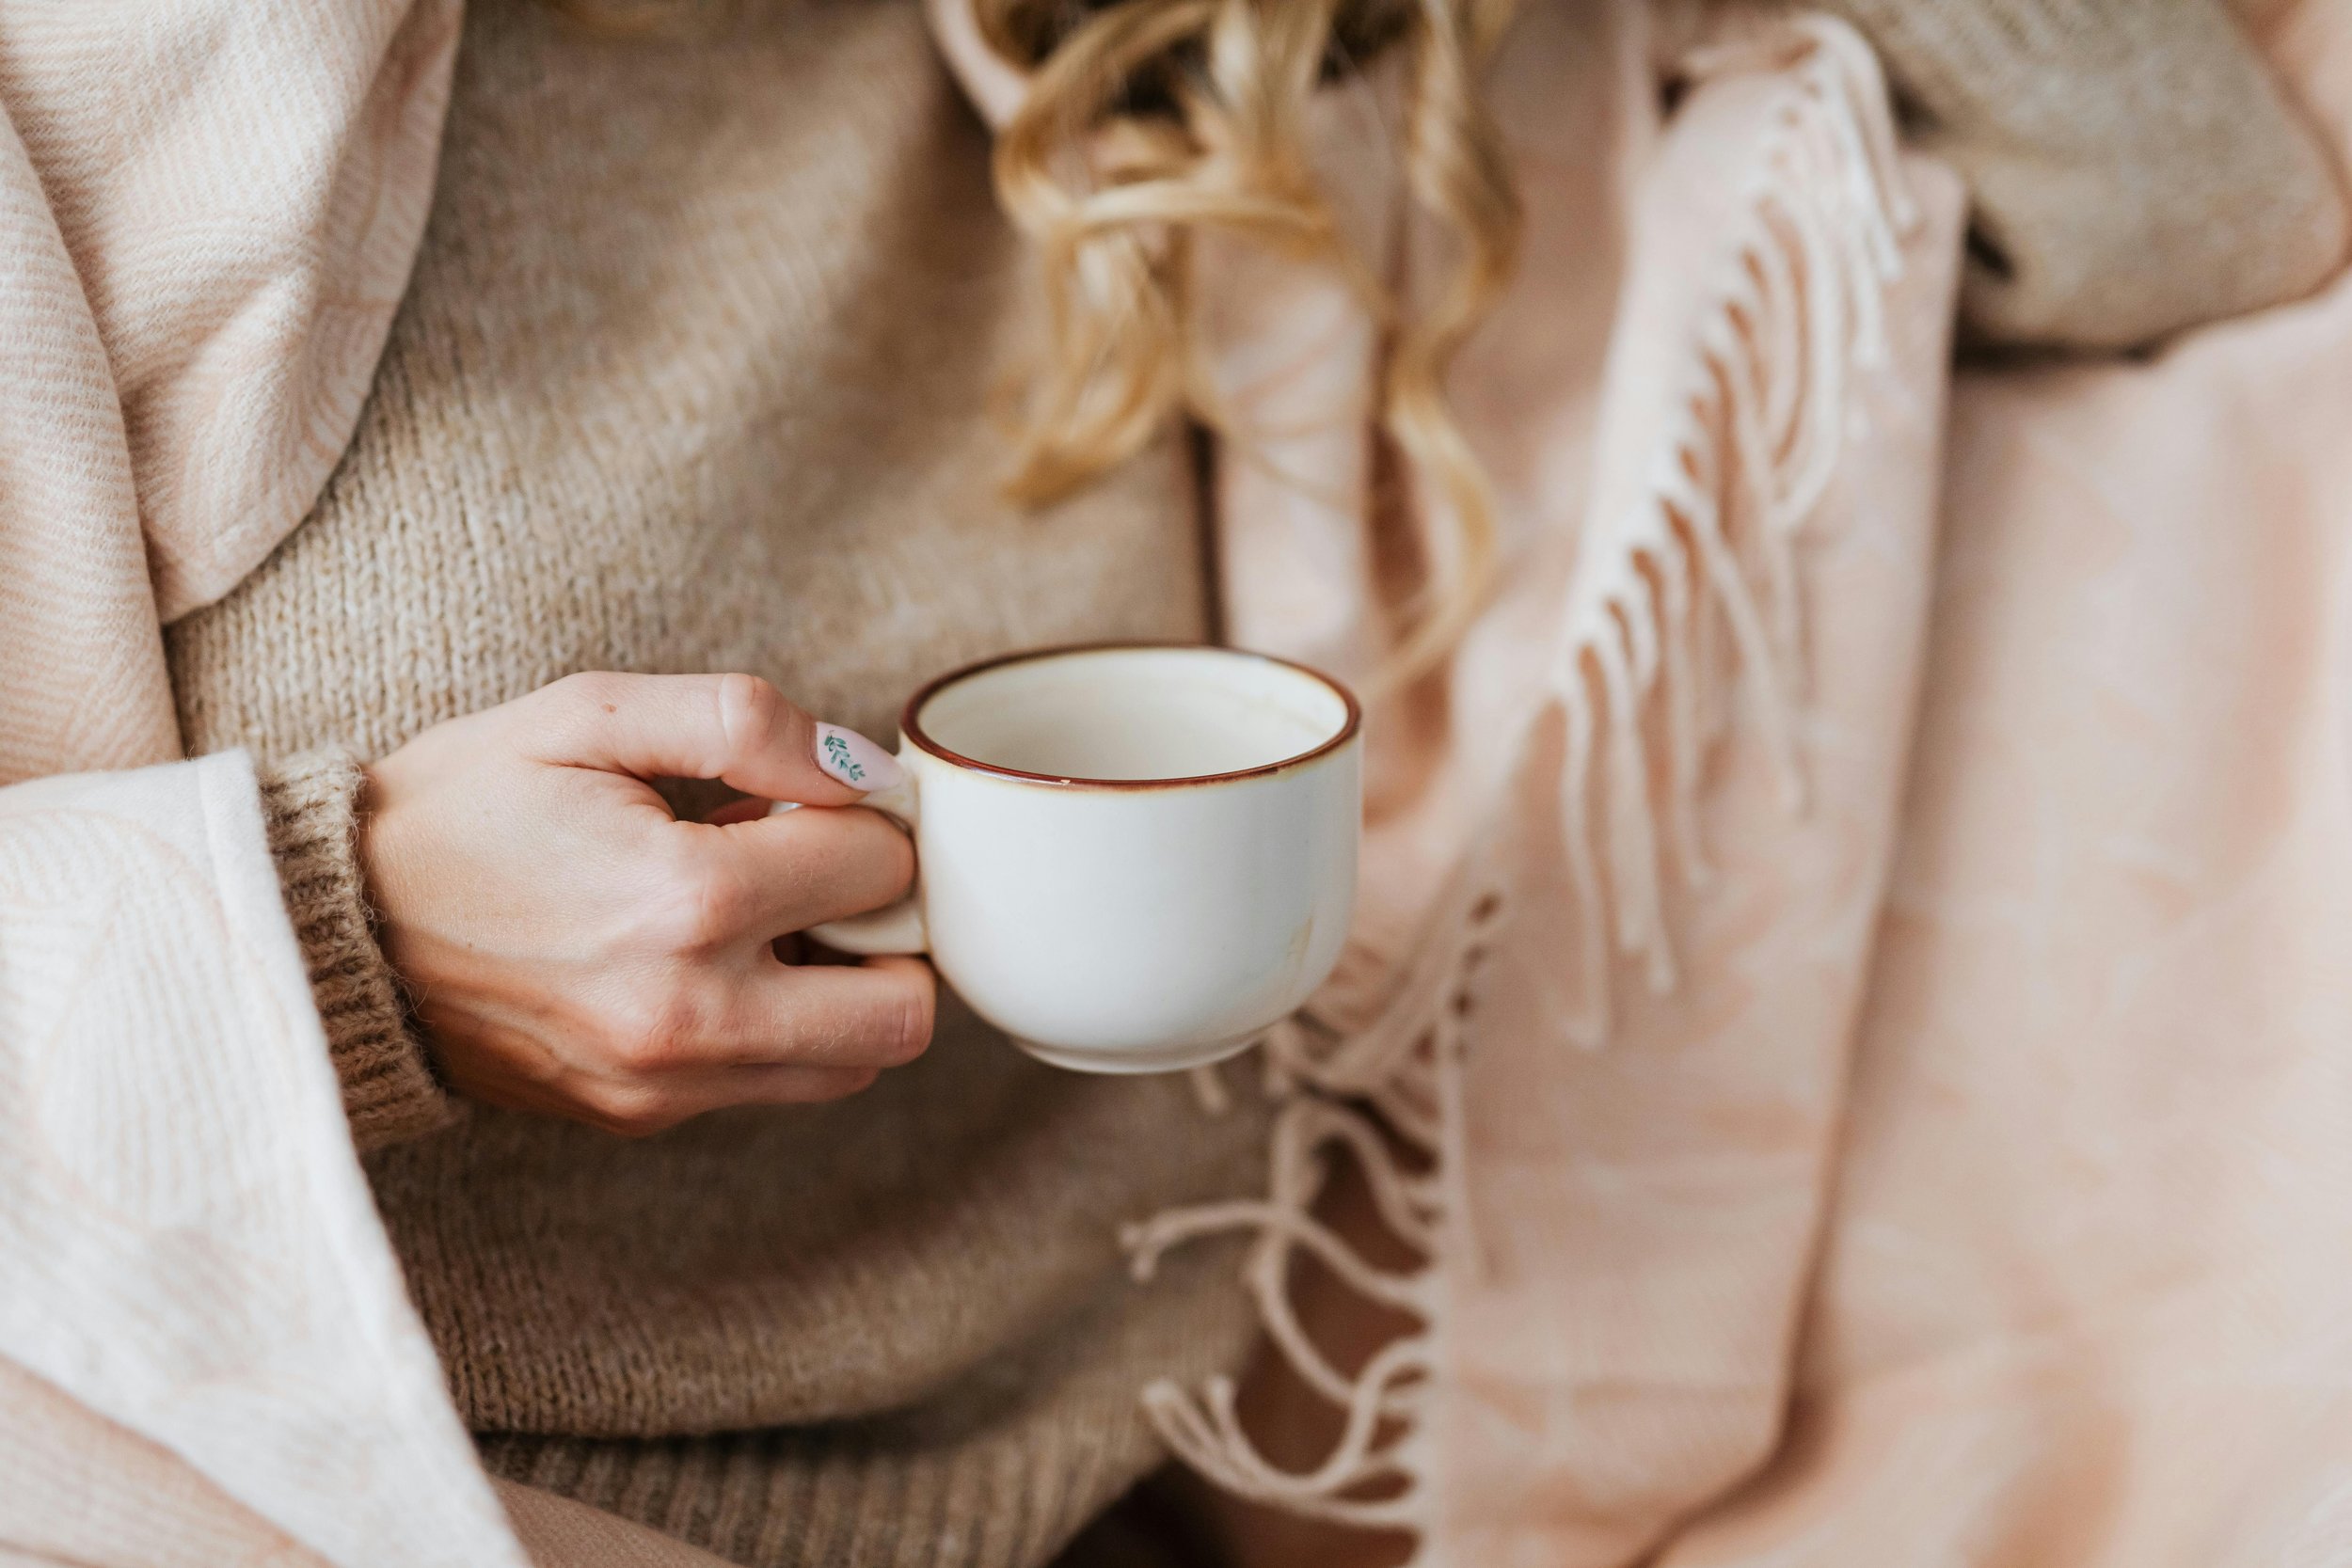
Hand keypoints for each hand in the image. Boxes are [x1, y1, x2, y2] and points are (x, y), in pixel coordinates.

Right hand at [360, 671, 932, 1134]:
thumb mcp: (589, 713)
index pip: (880, 866)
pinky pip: (774, 1085)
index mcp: (683, 900)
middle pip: (905, 1011)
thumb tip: (865, 769)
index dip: (859, 816)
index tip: (799, 800)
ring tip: (762, 921)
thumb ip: (744, 722)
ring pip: (856, 1065)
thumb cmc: (461, 804)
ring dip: (844, 990)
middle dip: (889, 932)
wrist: (328, 927)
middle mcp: (691, 1013)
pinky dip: (780, 1028)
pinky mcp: (643, 1118)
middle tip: (821, 877)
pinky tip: (709, 962)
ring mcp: (666, 1084)